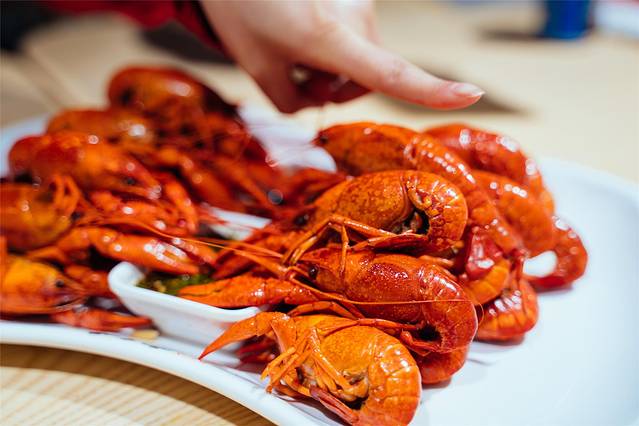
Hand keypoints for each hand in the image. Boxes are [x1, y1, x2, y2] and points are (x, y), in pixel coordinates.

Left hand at [202, 0, 483, 112]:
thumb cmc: (241, 10)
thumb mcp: (257, 67)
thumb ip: (291, 102)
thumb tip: (319, 103)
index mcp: (328, 37)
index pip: (387, 73)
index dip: (429, 91)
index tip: (471, 95)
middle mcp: (355, 18)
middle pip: (364, 80)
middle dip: (333, 88)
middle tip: (292, 75)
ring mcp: (358, 5)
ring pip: (360, 61)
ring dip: (331, 68)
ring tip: (291, 48)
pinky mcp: (355, 0)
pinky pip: (353, 40)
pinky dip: (330, 48)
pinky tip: (299, 33)